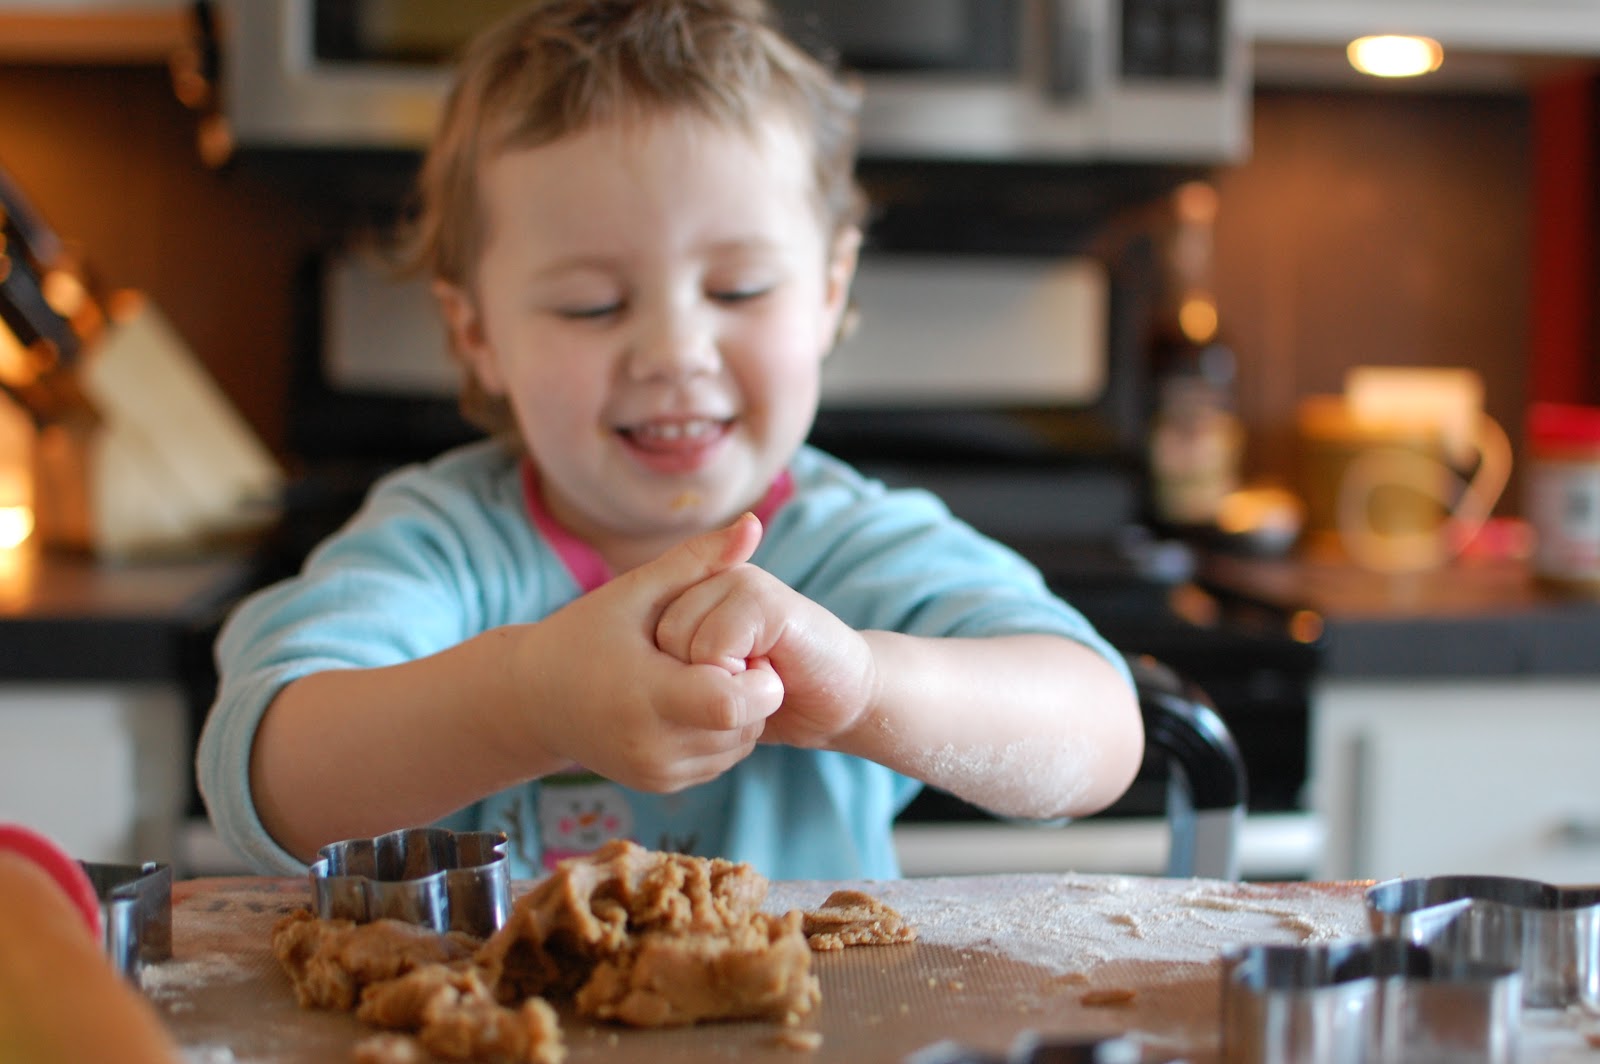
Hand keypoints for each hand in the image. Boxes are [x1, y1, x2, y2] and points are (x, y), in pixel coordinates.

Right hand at [516, 514, 783, 791]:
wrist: (533, 700)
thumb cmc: (584, 635)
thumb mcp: (636, 591)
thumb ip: (697, 560)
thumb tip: (753, 525)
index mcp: (646, 696)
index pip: (732, 704)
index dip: (753, 677)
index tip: (738, 648)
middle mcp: (654, 745)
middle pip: (745, 724)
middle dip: (752, 688)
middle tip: (725, 655)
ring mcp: (658, 772)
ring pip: (740, 744)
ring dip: (740, 711)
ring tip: (704, 675)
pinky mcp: (663, 785)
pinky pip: (721, 759)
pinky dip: (721, 731)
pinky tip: (693, 700)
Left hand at [654, 517, 876, 749]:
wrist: (843, 697)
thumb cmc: (772, 694)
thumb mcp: (709, 687)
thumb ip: (673, 673)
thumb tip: (620, 674)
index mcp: (699, 587)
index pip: (644, 633)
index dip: (672, 674)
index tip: (715, 681)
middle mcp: (717, 575)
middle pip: (659, 637)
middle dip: (692, 677)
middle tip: (739, 678)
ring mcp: (742, 581)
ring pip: (681, 642)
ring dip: (715, 681)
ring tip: (753, 675)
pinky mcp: (764, 599)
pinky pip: (712, 648)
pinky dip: (736, 679)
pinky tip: (769, 674)